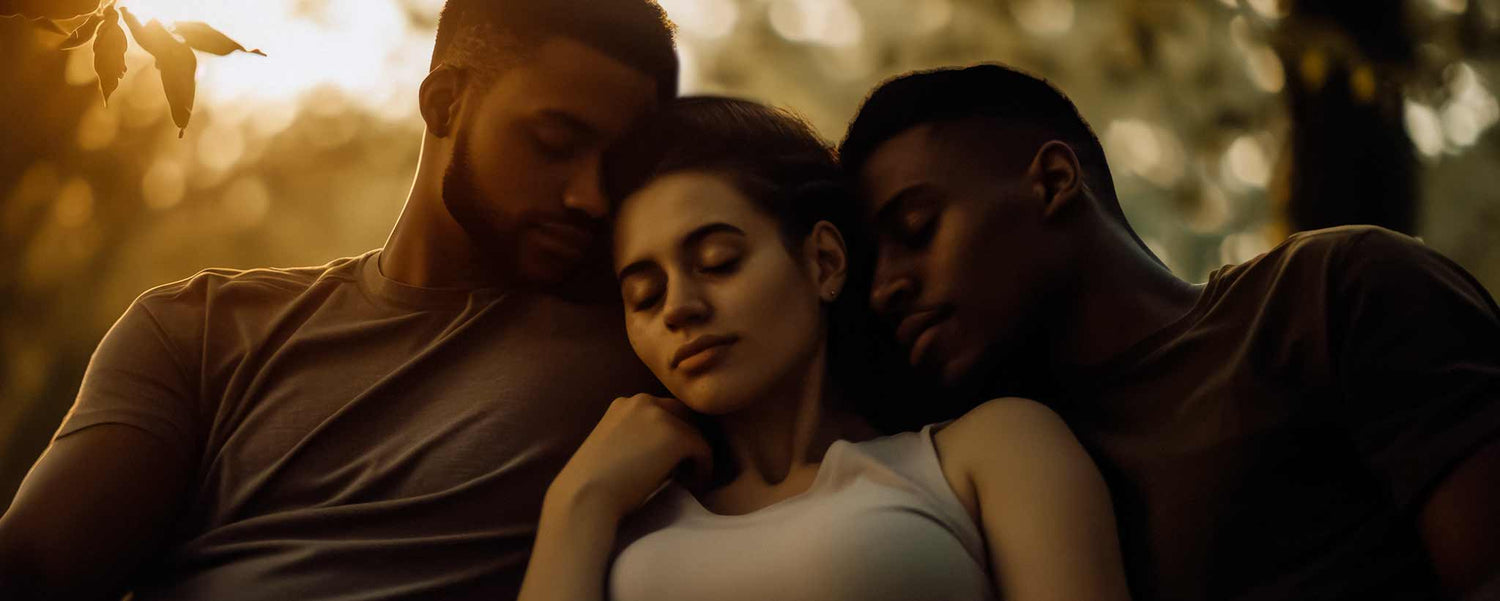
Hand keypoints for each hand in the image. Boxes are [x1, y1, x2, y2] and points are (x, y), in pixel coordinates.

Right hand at [546, 393, 712, 522]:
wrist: (585, 497)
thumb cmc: (594, 485)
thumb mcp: (612, 448)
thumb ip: (636, 438)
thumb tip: (667, 450)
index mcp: (624, 404)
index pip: (663, 411)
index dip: (671, 436)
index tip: (670, 463)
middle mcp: (642, 401)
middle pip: (683, 415)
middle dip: (686, 440)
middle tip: (684, 469)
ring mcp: (659, 415)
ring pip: (694, 433)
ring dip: (694, 456)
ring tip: (687, 480)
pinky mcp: (675, 435)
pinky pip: (703, 450)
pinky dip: (703, 469)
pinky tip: (692, 486)